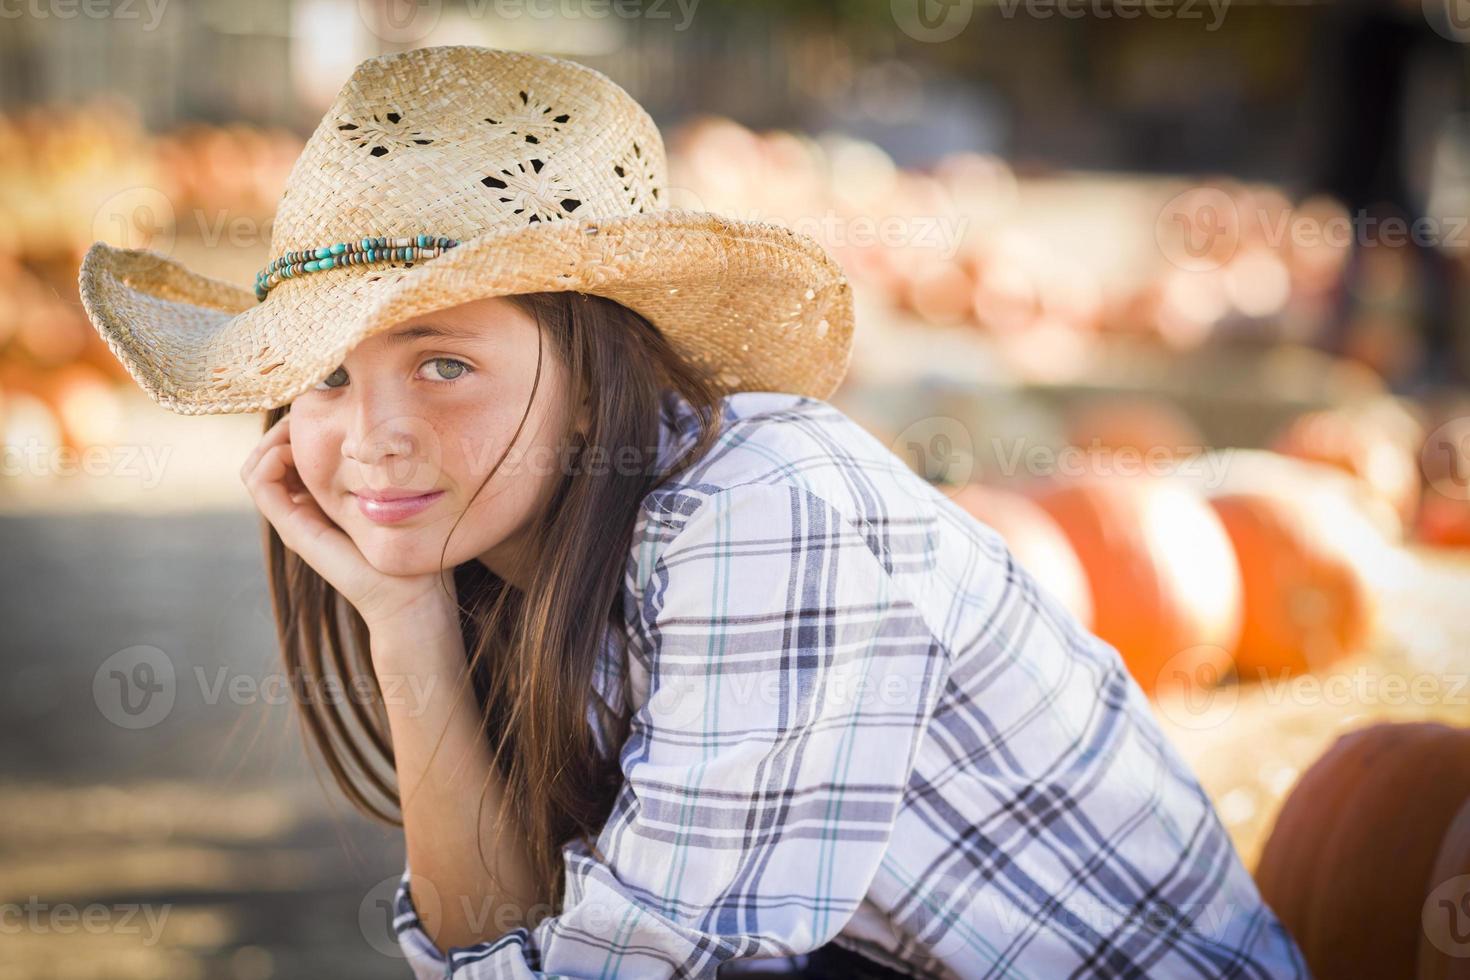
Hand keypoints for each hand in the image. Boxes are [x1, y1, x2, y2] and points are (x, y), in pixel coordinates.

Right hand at [239, 414, 458, 632]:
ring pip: (257, 465)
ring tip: (300, 423)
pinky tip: (294, 445)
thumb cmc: (418, 549)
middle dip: (286, 423)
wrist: (412, 597)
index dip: (303, 421)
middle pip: (271, 453)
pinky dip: (267, 457)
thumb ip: (392, 467)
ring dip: (272, 436)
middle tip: (310, 405)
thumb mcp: (403, 494)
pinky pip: (259, 483)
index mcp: (326, 497)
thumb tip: (395, 429)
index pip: (294, 449)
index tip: (327, 400)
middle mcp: (305, 506)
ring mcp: (296, 518)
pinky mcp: (294, 529)